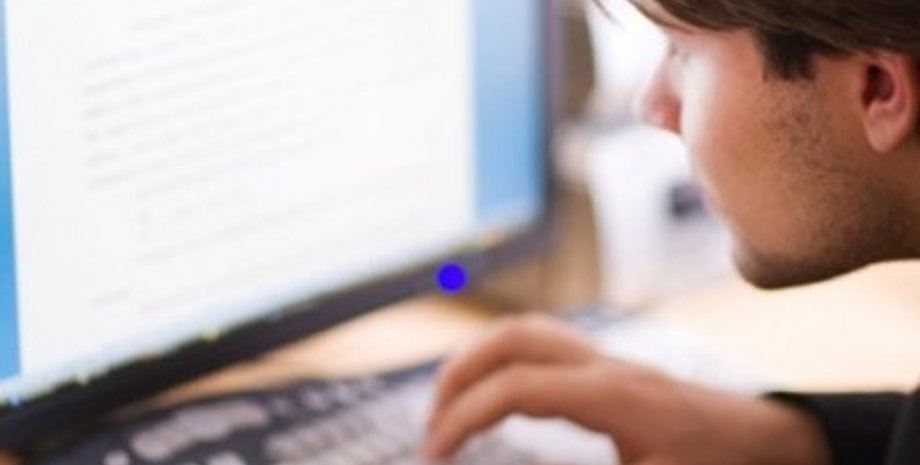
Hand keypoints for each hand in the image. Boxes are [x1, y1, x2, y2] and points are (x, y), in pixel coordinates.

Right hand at [423, 315, 830, 464]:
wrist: (761, 441)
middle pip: (510, 340)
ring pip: (522, 331)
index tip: (434, 455)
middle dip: (457, 376)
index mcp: (613, 397)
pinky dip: (500, 358)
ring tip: (449, 406)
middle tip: (432, 427)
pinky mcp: (604, 362)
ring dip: (475, 360)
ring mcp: (604, 357)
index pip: (516, 388)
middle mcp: (602, 365)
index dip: (465, 418)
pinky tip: (491, 391)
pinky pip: (539, 341)